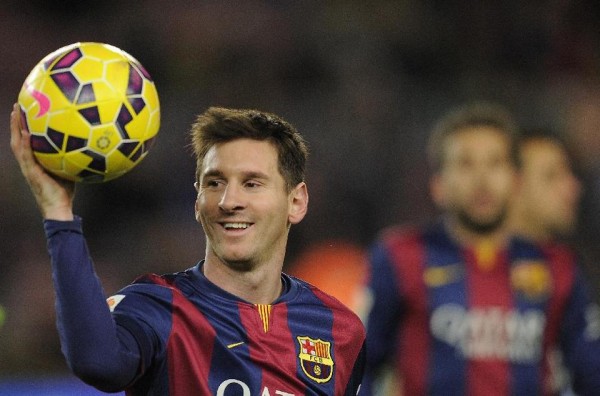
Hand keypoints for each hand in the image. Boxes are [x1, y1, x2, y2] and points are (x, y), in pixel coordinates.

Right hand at [10, 103, 74, 219]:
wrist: (59, 208)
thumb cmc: (65, 192)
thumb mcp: (67, 170)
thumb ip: (71, 158)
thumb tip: (86, 145)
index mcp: (34, 162)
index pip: (26, 141)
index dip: (23, 127)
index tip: (25, 111)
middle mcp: (28, 164)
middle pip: (18, 139)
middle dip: (16, 122)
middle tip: (17, 105)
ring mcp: (28, 168)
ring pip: (17, 144)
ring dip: (16, 128)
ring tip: (17, 112)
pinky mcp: (32, 173)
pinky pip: (26, 156)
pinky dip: (25, 143)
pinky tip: (26, 132)